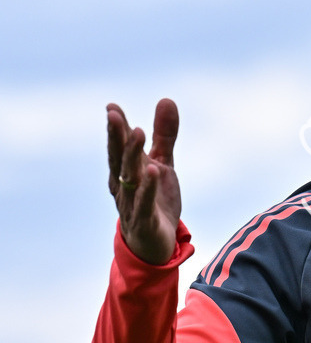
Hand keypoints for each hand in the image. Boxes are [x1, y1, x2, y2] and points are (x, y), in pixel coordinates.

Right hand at [106, 99, 181, 263]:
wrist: (155, 243)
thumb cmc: (155, 199)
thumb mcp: (163, 163)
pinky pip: (145, 202)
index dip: (115, 129)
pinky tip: (154, 171)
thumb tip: (166, 99)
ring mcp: (132, 203)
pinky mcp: (144, 220)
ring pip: (130, 177)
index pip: (118, 147)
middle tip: (116, 115)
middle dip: (116, 137)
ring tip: (138, 133)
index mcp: (125, 170)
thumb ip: (164, 135)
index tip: (112, 107)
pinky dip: (148, 187)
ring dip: (132, 156)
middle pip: (119, 159)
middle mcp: (123, 185)